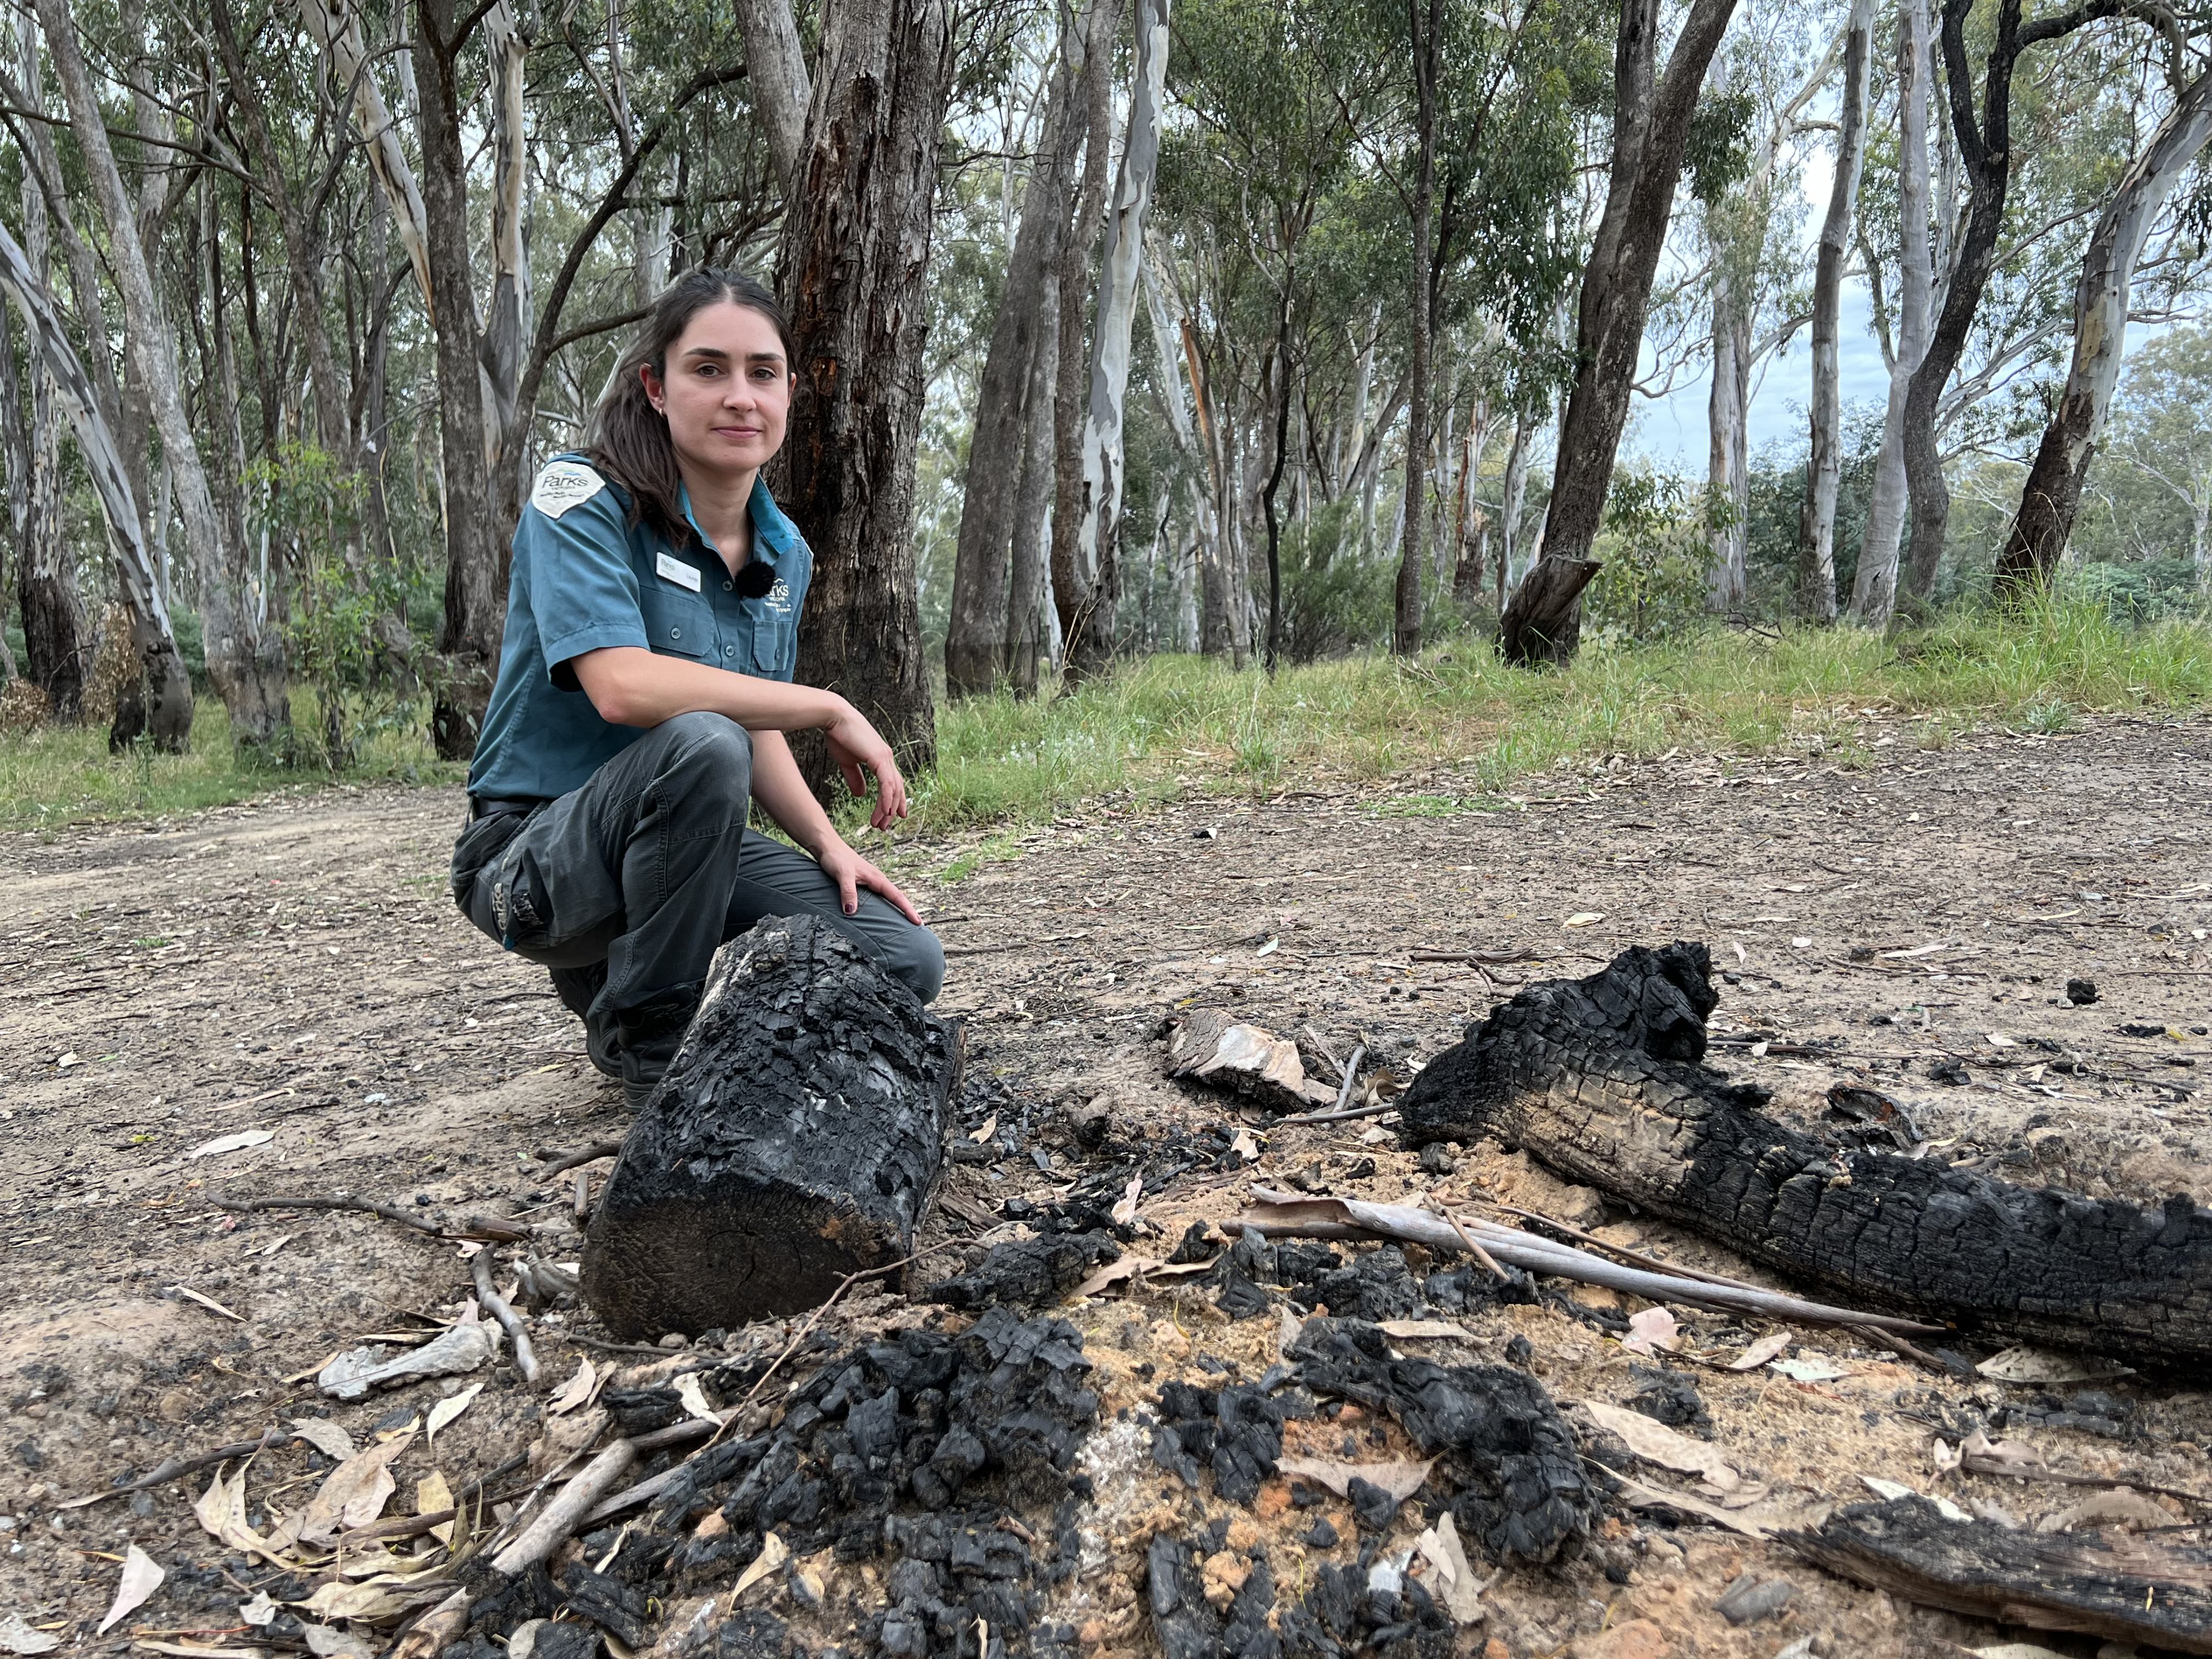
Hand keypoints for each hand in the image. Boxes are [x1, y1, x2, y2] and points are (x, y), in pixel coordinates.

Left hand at [816, 839, 922, 923]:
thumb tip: (851, 912)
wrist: (827, 846)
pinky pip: (878, 897)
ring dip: (897, 909)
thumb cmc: (836, 857)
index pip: (896, 896)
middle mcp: (876, 880)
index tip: (918, 922)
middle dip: (908, 911)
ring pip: (888, 897)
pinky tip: (882, 913)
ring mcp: (870, 882)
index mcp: (877, 878)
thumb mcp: (842, 874)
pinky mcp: (862, 884)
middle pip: (896, 898)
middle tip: (918, 927)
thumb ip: (848, 891)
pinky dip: (884, 906)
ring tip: (904, 923)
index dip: (908, 910)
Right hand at [823, 701, 908, 830]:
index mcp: (881, 759)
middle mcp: (887, 759)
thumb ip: (855, 778)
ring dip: (887, 809)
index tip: (890, 816)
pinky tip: (884, 811)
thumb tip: (861, 794)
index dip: (893, 801)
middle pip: (896, 789)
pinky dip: (886, 798)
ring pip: (893, 789)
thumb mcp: (848, 763)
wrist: (833, 718)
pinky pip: (887, 783)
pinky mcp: (879, 757)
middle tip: (884, 826)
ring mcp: (885, 757)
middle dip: (892, 810)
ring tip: (880, 824)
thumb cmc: (839, 736)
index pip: (892, 784)